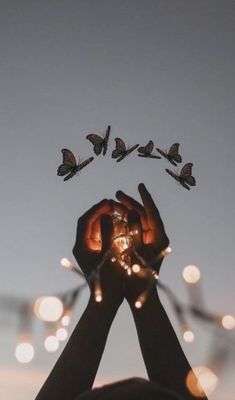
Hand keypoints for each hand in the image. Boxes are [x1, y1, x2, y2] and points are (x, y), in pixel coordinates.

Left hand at [73, 199, 126, 306]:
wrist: (106, 302)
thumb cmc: (108, 282)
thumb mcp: (110, 256)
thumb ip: (107, 234)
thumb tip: (105, 215)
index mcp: (81, 246)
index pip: (85, 220)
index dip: (97, 209)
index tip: (109, 201)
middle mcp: (82, 246)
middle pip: (88, 222)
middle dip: (101, 211)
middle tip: (115, 204)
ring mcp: (88, 249)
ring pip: (94, 227)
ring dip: (106, 218)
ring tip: (119, 211)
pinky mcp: (95, 253)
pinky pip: (100, 235)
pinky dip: (109, 227)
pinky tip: (120, 224)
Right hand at [116, 183, 168, 304]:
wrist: (141, 298)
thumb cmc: (137, 279)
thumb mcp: (133, 253)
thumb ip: (132, 231)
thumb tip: (131, 212)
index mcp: (160, 237)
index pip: (153, 213)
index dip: (145, 198)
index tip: (139, 185)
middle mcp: (158, 237)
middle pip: (145, 214)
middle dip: (131, 203)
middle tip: (117, 194)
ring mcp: (152, 241)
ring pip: (139, 220)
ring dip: (127, 211)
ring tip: (113, 203)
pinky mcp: (145, 246)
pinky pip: (135, 229)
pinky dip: (125, 222)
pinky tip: (114, 216)